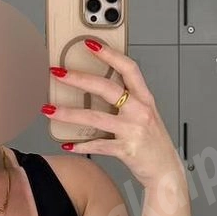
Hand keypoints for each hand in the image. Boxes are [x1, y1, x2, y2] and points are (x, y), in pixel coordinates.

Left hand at [47, 41, 182, 188]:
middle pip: (107, 88)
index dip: (109, 54)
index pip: (128, 68)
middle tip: (58, 73)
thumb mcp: (145, 115)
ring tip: (49, 110)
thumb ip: (127, 101)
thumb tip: (97, 88)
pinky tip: (67, 144)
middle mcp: (140, 111)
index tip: (90, 44)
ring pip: (96, 118)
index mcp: (144, 99)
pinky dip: (80, 145)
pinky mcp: (127, 150)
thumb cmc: (154, 143)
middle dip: (79, 79)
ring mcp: (133, 130)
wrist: (166, 171)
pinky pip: (98, 145)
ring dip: (69, 113)